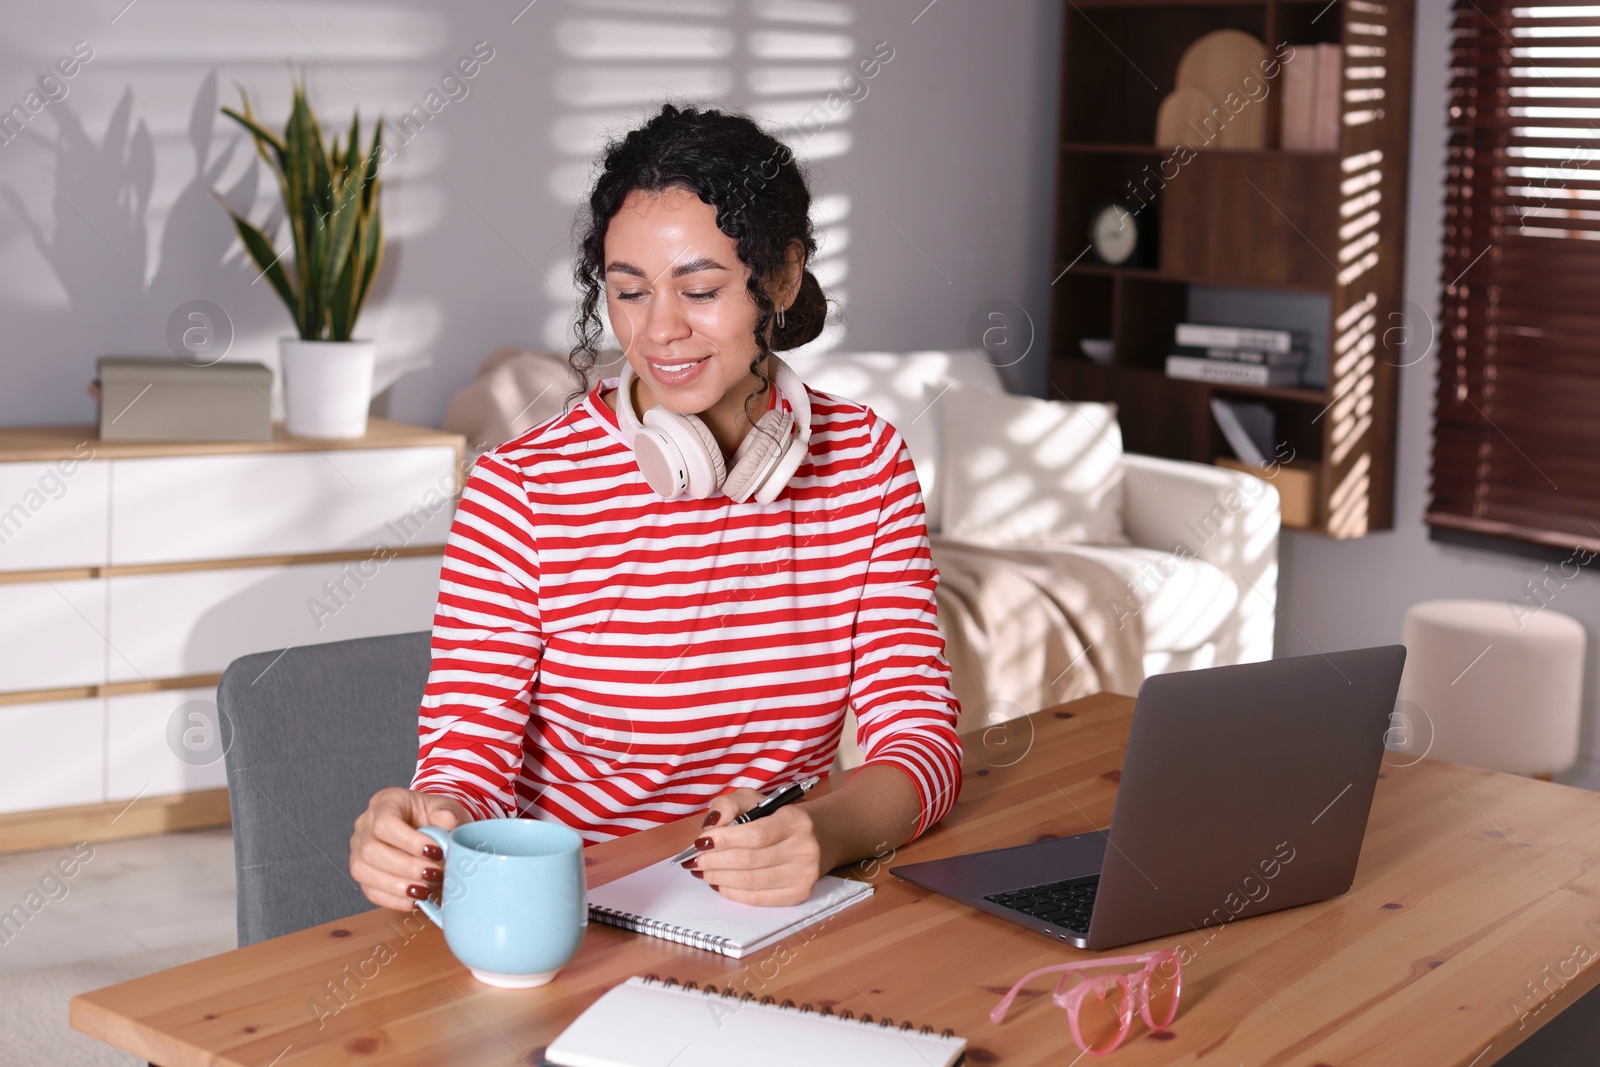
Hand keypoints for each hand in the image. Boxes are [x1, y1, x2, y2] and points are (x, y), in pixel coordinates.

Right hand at [349, 787, 473, 911]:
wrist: (428, 828)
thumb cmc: (434, 816)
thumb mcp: (446, 807)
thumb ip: (448, 812)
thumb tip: (449, 820)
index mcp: (385, 802)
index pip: (385, 823)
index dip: (409, 841)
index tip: (436, 852)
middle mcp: (365, 825)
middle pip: (371, 850)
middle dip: (406, 867)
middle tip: (435, 875)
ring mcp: (358, 850)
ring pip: (363, 871)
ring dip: (398, 886)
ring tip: (426, 890)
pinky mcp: (363, 873)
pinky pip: (369, 890)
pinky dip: (393, 899)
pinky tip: (415, 900)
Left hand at [686, 788, 824, 906]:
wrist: (818, 837)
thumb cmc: (778, 818)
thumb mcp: (754, 800)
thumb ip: (729, 805)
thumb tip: (711, 826)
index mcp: (794, 820)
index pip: (755, 835)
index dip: (724, 840)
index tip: (702, 841)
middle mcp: (804, 848)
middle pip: (750, 860)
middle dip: (715, 861)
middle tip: (696, 860)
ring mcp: (804, 874)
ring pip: (751, 882)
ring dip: (720, 878)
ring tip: (704, 872)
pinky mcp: (799, 894)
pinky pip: (759, 899)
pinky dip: (734, 893)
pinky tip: (720, 885)